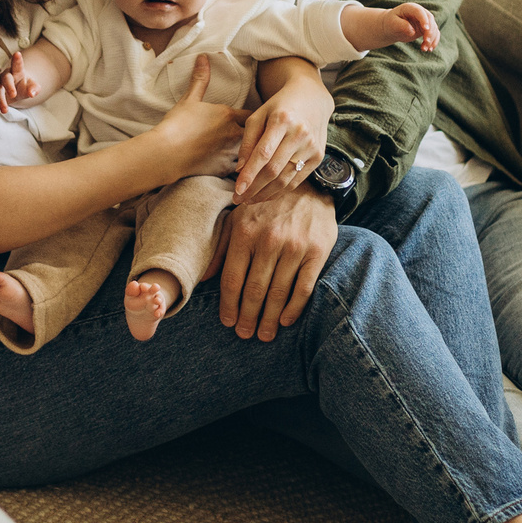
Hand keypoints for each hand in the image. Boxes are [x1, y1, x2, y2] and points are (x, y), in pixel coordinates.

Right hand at [0, 50, 39, 116]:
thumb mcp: (32, 87)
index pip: (17, 65)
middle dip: (9, 86)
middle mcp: (5, 75)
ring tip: (5, 111)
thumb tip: (32, 93)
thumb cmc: (24, 86)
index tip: (17, 54)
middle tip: (13, 95)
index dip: (17, 60)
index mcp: (17, 71)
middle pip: (5, 79)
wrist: (15, 91)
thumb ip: (34, 89)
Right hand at [152, 55, 247, 177]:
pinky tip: (242, 172)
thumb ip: (200, 79)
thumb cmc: (177, 124)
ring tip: (253, 156)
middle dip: (256, 135)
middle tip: (258, 137)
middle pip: (255, 134)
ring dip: (251, 153)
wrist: (167, 152)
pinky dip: (242, 170)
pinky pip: (240, 170)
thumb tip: (203, 57)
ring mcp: (230, 152)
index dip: (252, 117)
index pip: (251, 114)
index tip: (253, 119)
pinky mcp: (224, 169)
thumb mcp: (189, 99)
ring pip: (250, 152)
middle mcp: (234, 133)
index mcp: (228, 115)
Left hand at [215, 188, 335, 340]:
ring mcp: (294, 246)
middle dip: (248, 317)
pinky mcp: (317, 251)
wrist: (311, 187)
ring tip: (264, 334)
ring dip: (269, 319)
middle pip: (253, 290)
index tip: (228, 322)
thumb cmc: (268, 207)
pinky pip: (303, 288)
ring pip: (278, 293)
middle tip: (245, 334)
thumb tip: (204, 277)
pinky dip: (294, 309)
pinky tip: (285, 320)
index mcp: (244, 231)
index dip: (228, 305)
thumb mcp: (240, 217)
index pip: (232, 278)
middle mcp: (268, 239)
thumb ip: (222, 246)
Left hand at [234, 71, 330, 204]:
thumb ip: (248, 141)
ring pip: (285, 179)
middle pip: (274, 170)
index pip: (263, 153)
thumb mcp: (258, 116)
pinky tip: (266, 195)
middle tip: (238, 199)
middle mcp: (300, 134)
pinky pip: (297, 180)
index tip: (237, 190)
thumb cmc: (279, 107)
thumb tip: (240, 170)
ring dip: (265, 194)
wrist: (311, 99)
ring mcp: (311, 147)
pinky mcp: (318, 157)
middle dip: (254, 188)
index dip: (249, 174)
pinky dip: (280, 191)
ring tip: (249, 200)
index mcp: (282, 120)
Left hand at [385, 2, 440, 51]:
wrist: (392, 26)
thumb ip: (401, 26)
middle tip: (426, 42)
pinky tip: (429, 49)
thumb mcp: (393, 23)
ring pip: (434, 28)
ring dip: (432, 39)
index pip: (420, 12)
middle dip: (430, 31)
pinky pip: (434, 34)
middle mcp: (420, 12)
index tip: (426, 29)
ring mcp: (425, 20)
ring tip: (424, 49)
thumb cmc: (391, 23)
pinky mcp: (426, 29)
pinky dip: (433, 42)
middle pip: (430, 19)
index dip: (424, 20)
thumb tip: (412, 31)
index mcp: (410, 8)